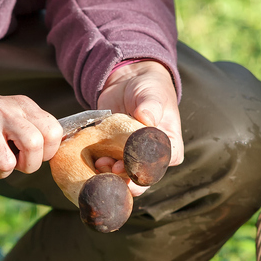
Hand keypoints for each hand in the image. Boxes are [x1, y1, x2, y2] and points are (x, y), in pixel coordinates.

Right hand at [0, 94, 63, 184]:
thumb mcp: (14, 116)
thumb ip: (36, 129)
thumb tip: (58, 151)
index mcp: (20, 104)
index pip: (52, 131)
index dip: (47, 152)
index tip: (34, 155)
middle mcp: (1, 108)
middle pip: (33, 145)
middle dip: (27, 165)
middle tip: (16, 164)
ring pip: (6, 165)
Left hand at [95, 60, 183, 195]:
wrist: (128, 82)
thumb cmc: (149, 88)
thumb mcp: (152, 94)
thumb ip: (150, 106)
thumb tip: (146, 117)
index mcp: (168, 147)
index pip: (160, 164)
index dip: (145, 169)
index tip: (130, 164)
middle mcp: (151, 158)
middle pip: (141, 178)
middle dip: (125, 178)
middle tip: (111, 168)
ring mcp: (131, 158)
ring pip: (122, 177)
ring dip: (109, 175)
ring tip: (100, 163)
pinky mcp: (113, 154)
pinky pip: (106, 166)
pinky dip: (98, 167)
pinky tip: (92, 162)